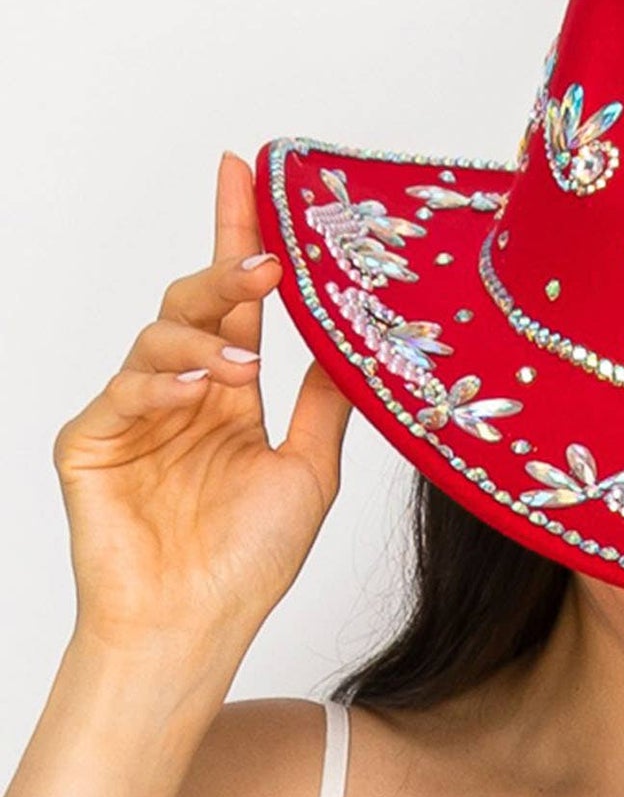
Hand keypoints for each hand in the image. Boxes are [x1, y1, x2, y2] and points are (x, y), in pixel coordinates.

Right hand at [52, 151, 352, 653]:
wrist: (197, 624)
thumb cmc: (250, 561)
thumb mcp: (308, 472)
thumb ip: (322, 404)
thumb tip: (358, 343)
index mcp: (233, 397)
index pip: (239, 304)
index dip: (239, 237)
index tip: (249, 172)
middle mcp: (185, 395)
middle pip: (195, 303)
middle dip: (226, 271)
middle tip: (265, 260)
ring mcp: (135, 414)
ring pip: (158, 336)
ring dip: (205, 338)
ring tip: (242, 365)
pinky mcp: (92, 441)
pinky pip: (122, 390)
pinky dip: (161, 381)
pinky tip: (199, 390)